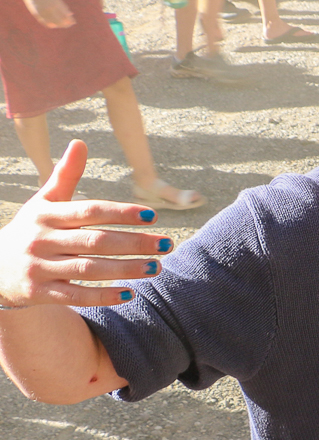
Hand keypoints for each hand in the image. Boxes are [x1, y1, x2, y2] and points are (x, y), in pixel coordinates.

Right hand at [0, 141, 167, 308]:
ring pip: (89, 269)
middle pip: (95, 241)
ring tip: (156, 267)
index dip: (121, 213)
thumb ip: (65, 176)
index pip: (89, 211)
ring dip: (126, 269)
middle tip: (167, 245)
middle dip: (134, 243)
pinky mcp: (39, 292)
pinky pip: (75, 295)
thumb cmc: (30, 229)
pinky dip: (102, 296)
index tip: (152, 215)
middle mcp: (42, 240)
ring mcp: (39, 267)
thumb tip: (80, 143)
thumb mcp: (43, 202)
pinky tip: (129, 293)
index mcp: (46, 215)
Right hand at [24, 0, 73, 27]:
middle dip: (66, 24)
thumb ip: (64, 7)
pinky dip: (52, 25)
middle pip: (61, 21)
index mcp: (56, 4)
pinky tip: (55, 25)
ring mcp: (43, 13)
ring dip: (60, 25)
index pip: (66, 15)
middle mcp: (50, 9)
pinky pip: (47, 24)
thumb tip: (71, 14)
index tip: (74, 22)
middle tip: (69, 25)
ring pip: (54, 24)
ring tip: (63, 25)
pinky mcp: (38, 15)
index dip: (71, 20)